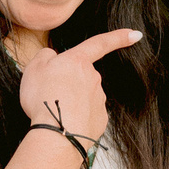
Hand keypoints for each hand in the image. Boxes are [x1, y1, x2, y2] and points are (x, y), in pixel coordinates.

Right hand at [15, 27, 142, 150]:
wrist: (57, 133)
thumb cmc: (44, 99)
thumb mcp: (33, 68)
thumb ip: (45, 56)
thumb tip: (52, 57)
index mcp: (78, 61)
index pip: (100, 43)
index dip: (118, 37)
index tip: (135, 34)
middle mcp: (93, 78)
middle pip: (81, 76)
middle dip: (67, 83)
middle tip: (48, 94)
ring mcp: (99, 99)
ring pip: (83, 96)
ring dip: (70, 101)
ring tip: (54, 111)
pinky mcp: (100, 119)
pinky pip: (86, 114)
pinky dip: (76, 117)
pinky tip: (64, 122)